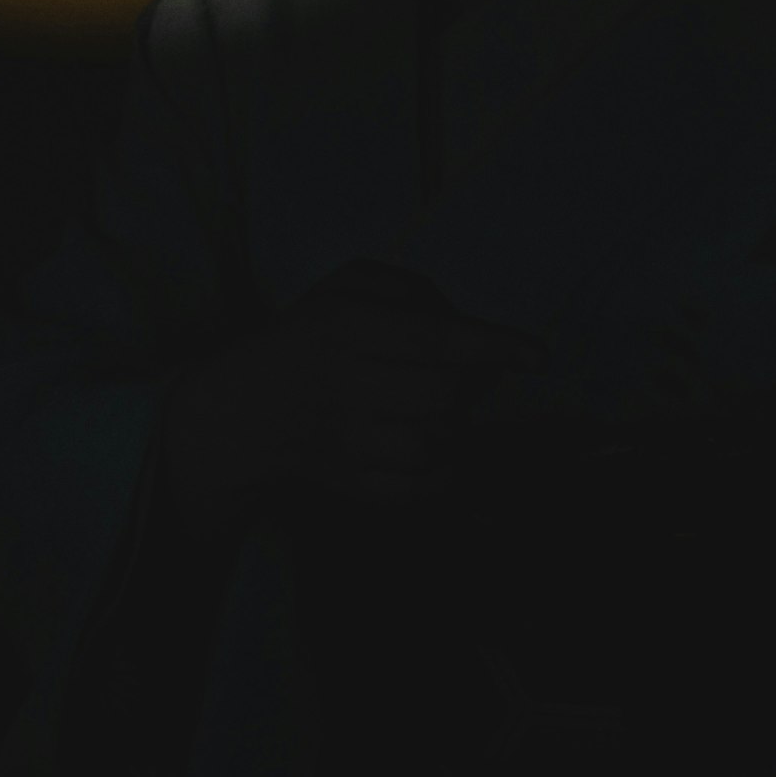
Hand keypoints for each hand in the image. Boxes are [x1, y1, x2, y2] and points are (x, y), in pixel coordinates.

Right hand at [153, 261, 538, 545]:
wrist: (239, 410)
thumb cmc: (309, 336)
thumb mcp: (344, 285)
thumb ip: (407, 288)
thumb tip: (461, 320)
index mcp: (337, 328)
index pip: (428, 338)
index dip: (490, 346)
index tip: (536, 355)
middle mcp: (338, 386)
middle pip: (440, 396)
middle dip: (472, 384)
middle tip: (466, 375)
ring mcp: (340, 443)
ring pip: (431, 446)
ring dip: (456, 427)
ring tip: (441, 409)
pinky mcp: (345, 484)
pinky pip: (415, 490)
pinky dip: (444, 473)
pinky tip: (440, 449)